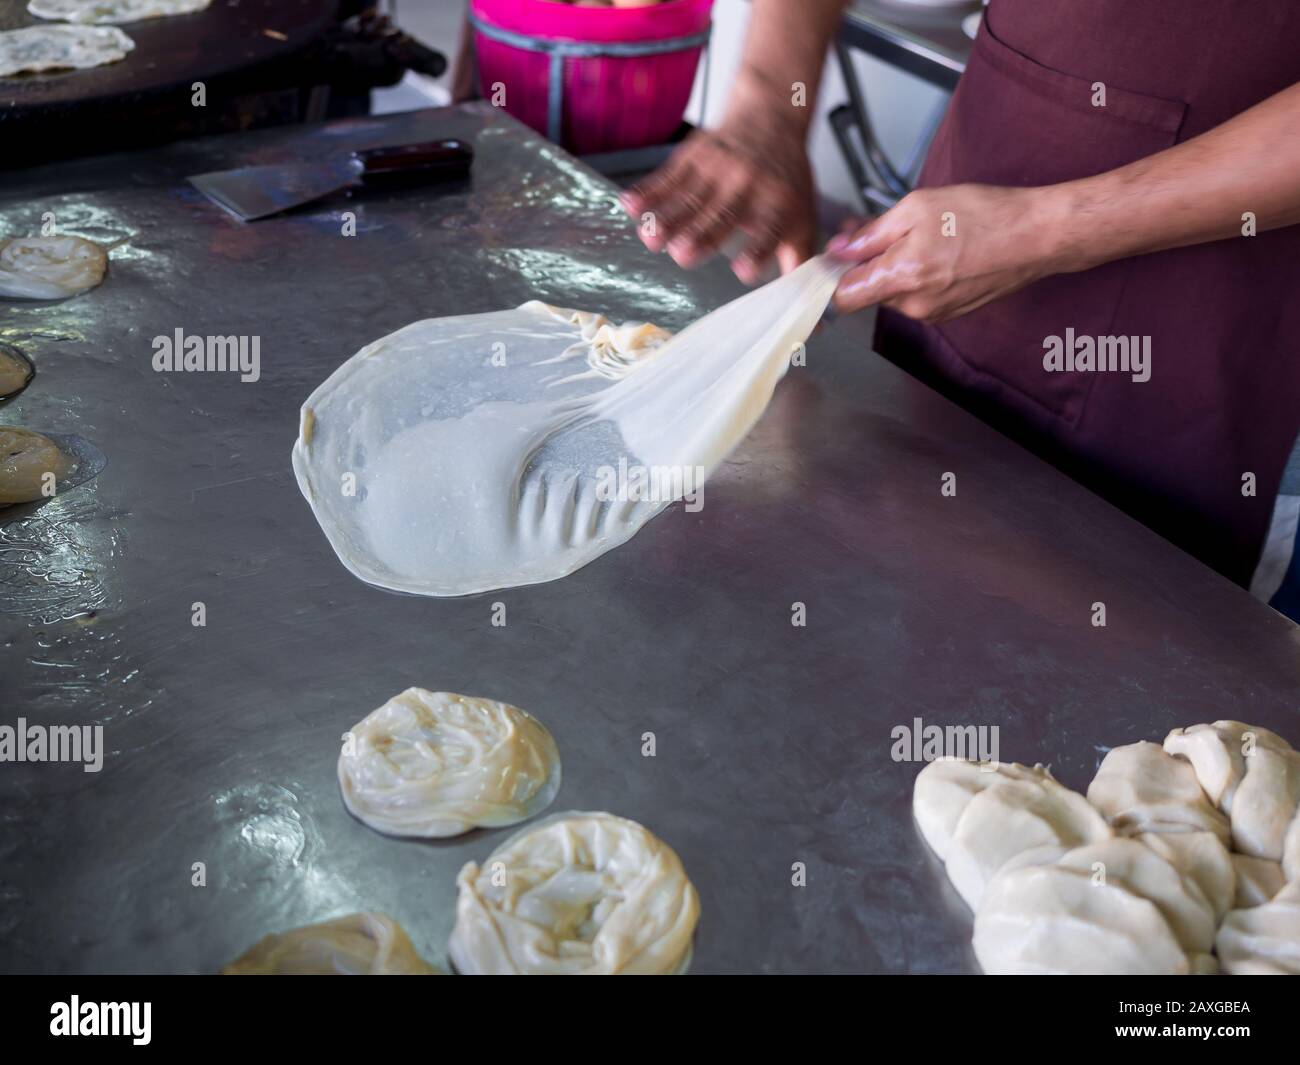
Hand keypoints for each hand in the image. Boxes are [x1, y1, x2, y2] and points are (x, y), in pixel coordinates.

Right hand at [620, 121, 816, 284]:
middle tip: (683, 254)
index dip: (758, 250)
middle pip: (722, 216)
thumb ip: (797, 265)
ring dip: (667, 218)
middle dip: (702, 235)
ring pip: (690, 198)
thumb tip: (807, 317)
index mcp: (778, 205)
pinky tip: (629, 204)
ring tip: (650, 237)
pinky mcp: (694, 156)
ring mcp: (719, 168)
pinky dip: (647, 190)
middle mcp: (749, 186)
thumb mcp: (801, 219)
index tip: (742, 269)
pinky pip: (668, 176)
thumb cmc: (785, 181)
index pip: (770, 230)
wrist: (771, 117)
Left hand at [827, 184, 1066, 321]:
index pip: (843, 298)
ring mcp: (934, 313)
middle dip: (868, 262)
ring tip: (920, 234)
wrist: (1037, 236)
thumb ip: (871, 234)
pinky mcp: (950, 312)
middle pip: (869, 292)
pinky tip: (939, 250)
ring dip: (895, 267)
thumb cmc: (984, 216)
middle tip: (880, 228)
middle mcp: (915, 306)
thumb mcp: (917, 208)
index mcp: (901, 279)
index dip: (832, 276)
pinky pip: (919, 296)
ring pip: (894, 293)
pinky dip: (918, 275)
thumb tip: (840, 250)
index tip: (833, 258)